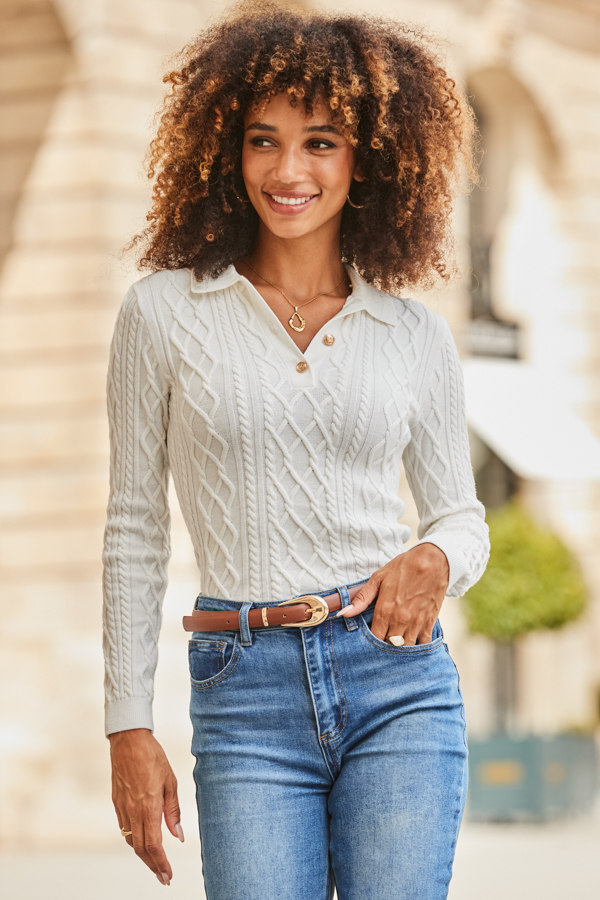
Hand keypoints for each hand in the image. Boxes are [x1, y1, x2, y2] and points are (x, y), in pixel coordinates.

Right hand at [109, 728, 183, 885]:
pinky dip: (134, 839)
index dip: (161, 864)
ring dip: (143, 854)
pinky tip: (143, 839)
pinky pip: (124, 828)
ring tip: (155, 861)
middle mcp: (133, 811)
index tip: (168, 875)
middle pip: (141, 849)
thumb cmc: (152, 757)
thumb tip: (178, 836)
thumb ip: (173, 811)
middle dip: (153, 866)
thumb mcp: (171, 781)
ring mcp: (122, 808)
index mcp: (149, 807)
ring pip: (131, 840)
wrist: (128, 741)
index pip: (154, 845)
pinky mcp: (116, 803)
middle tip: (163, 876)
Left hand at [337, 543, 449, 644]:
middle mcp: (400, 620)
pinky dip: (418, 647)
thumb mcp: (379, 578)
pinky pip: (424, 644)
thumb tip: (344, 613)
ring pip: (405, 648)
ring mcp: (416, 623)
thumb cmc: (404, 567)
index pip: (374, 638)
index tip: (369, 640)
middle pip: (389, 645)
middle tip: (382, 641)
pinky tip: (413, 642)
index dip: (371, 642)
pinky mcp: (429, 622)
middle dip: (384, 646)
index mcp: (385, 610)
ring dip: (400, 648)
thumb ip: (361, 598)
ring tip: (396, 643)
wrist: (433, 561)